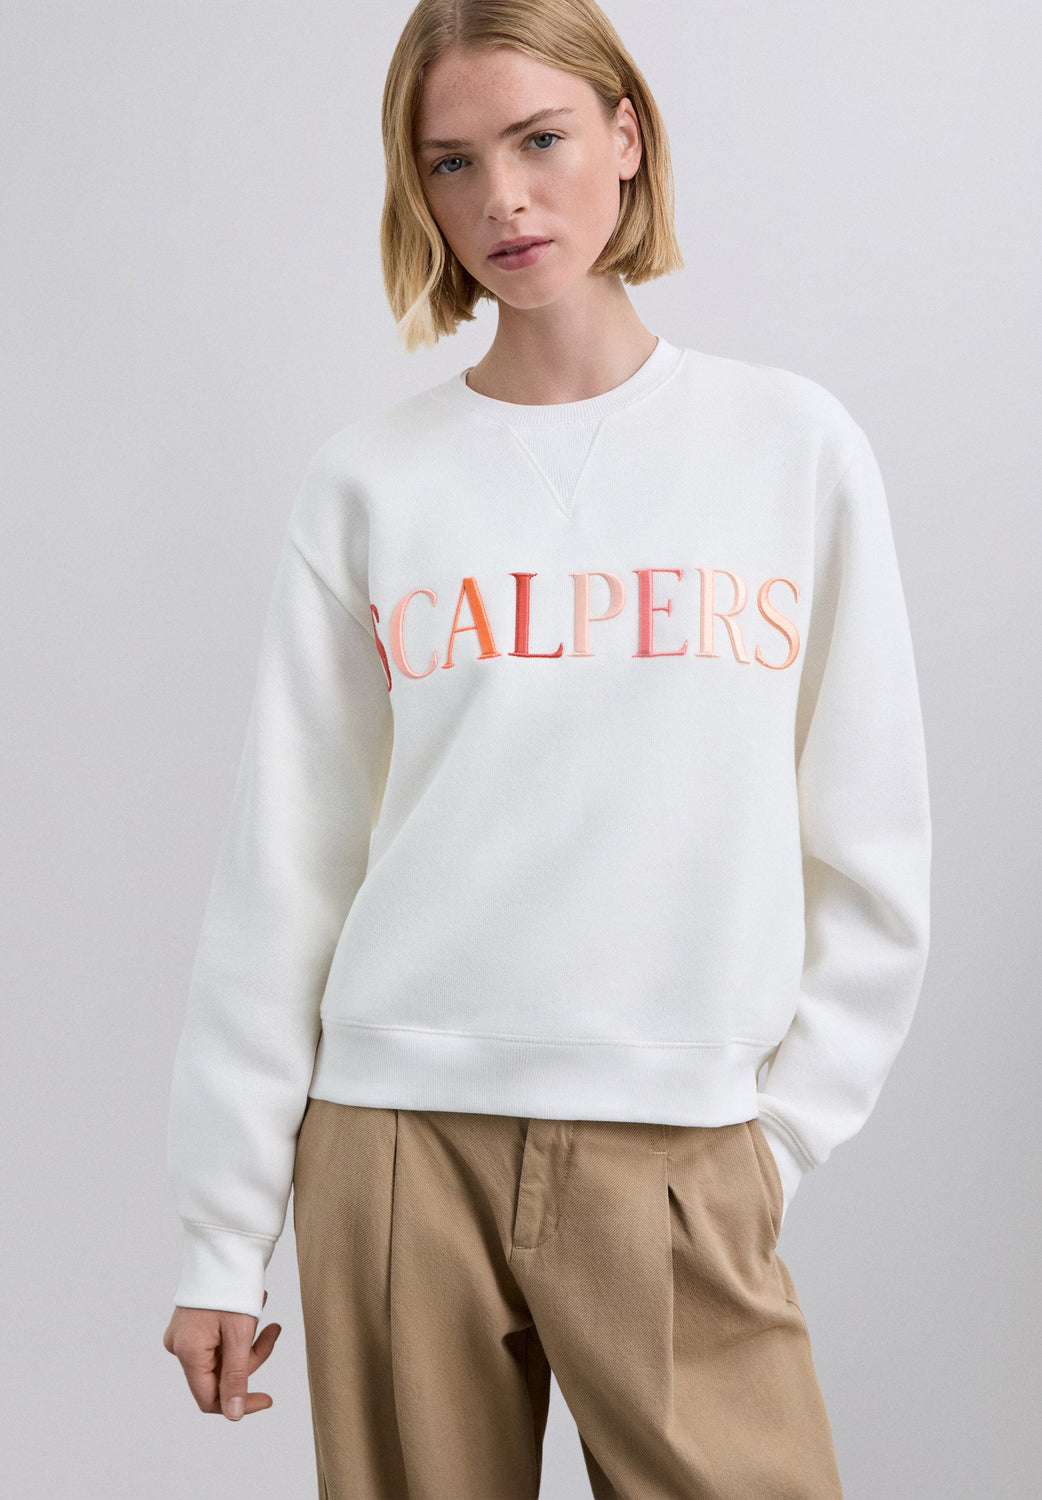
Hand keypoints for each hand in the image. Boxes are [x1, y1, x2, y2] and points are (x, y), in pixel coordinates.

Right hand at [163, 1291, 281, 1419]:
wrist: (224, 1242)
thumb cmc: (231, 1285)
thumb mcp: (239, 1333)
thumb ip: (236, 1377)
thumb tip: (232, 1415)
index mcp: (187, 1352)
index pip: (209, 1398)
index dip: (239, 1403)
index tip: (267, 1398)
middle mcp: (179, 1347)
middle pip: (219, 1376)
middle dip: (250, 1359)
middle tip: (272, 1331)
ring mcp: (184, 1335)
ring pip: (222, 1357)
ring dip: (247, 1341)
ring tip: (261, 1309)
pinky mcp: (191, 1325)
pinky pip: (218, 1341)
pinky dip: (238, 1331)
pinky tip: (252, 1306)